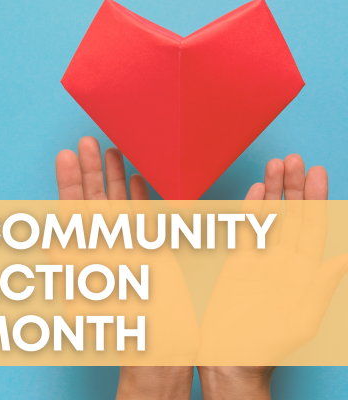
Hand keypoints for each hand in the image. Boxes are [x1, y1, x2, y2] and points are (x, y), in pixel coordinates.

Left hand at [56, 137, 193, 399]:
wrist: (166, 343)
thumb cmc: (136, 326)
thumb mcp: (100, 295)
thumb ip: (81, 265)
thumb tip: (59, 234)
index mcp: (90, 257)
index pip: (73, 213)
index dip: (69, 183)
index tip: (67, 156)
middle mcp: (107, 246)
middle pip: (94, 201)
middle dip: (91, 171)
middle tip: (88, 141)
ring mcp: (130, 244)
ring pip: (119, 204)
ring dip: (115, 178)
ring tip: (112, 150)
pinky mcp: (151, 247)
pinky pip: (144, 216)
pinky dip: (140, 197)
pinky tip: (137, 179)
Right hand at [198, 154, 346, 398]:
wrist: (229, 357)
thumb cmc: (265, 345)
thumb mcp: (300, 320)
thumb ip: (321, 286)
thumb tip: (344, 256)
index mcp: (302, 272)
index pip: (313, 226)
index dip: (316, 198)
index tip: (315, 172)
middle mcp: (283, 260)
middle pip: (292, 215)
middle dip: (293, 186)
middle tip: (291, 160)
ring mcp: (259, 257)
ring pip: (269, 217)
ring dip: (272, 191)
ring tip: (274, 166)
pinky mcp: (237, 260)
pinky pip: (245, 230)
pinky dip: (250, 210)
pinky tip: (256, 192)